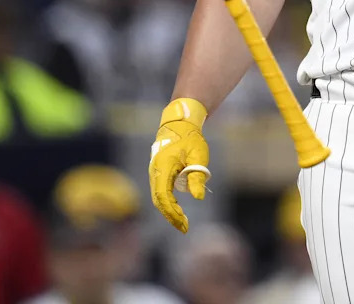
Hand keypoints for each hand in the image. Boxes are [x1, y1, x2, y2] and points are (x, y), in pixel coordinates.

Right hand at [149, 98, 210, 232]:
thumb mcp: (198, 156)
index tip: (184, 223)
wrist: (179, 124)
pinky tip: (178, 210)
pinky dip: (167, 203)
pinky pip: (160, 192)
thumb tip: (198, 197)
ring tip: (183, 222)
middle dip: (170, 216)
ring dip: (168, 211)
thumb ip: (197, 176)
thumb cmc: (190, 139)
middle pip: (158, 200)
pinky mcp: (158, 173)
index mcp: (163, 167)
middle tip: (184, 228)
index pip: (163, 196)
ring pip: (158, 197)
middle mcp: (155, 171)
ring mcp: (155, 172)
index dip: (172, 212)